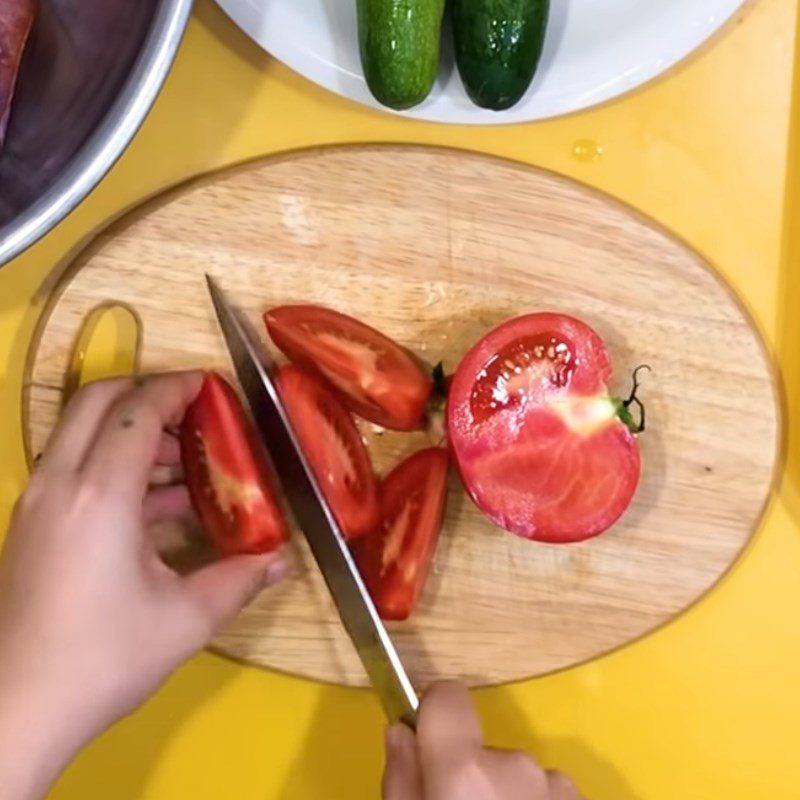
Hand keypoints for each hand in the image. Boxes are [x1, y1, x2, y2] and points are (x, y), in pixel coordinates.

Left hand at [0, 373, 286, 799]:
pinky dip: (111, 464)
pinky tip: (157, 507)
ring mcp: (38, 503)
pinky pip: (73, 467)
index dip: (176, 388)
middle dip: (145, 392)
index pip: (138, 412)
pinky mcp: (31, 525)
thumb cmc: (104, 658)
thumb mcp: (186, 619)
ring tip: (183, 464)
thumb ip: (240, 579)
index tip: (210, 385)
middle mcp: (61, 484)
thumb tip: (284, 560)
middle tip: (192, 411)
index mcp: (101, 495)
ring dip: (130, 432)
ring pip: (80, 432)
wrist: (18, 710)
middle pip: (96, 401)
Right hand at [383, 682, 582, 799]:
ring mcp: (560, 788)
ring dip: (508, 799)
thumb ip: (402, 779)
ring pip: (519, 777)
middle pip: (484, 748)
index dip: (433, 714)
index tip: (426, 741)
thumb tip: (402, 732)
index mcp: (466, 769)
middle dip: (473, 776)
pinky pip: (548, 796)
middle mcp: (517, 766)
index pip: (446, 696)